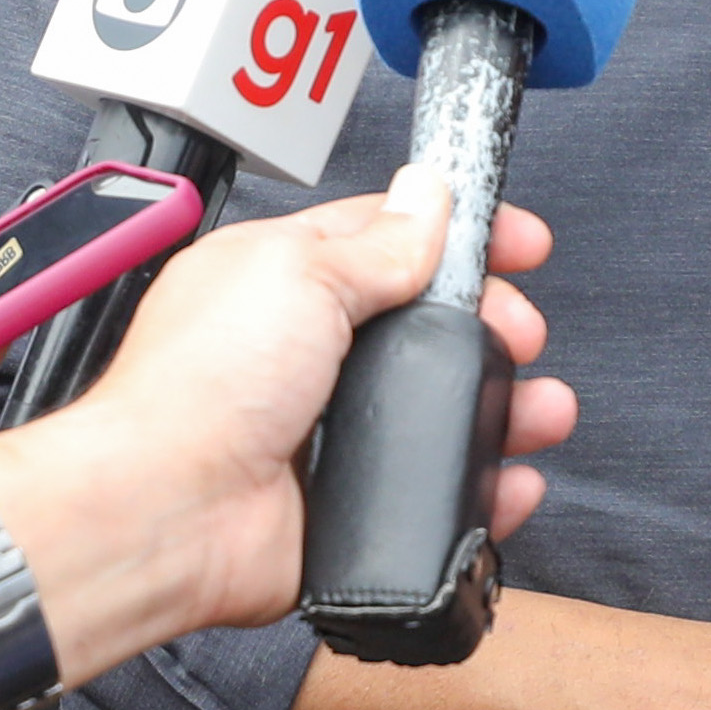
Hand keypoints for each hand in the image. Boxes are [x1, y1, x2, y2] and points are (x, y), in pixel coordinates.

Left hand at [0, 176, 574, 671]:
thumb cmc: (199, 386)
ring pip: (439, 412)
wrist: (168, 512)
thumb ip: (376, 242)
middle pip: (426, 328)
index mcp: (282, 280)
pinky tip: (512, 480)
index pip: (388, 239)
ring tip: (542, 410)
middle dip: (490, 325)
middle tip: (521, 330)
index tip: (520, 242)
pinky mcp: (345, 506)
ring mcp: (327, 434)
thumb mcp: (298, 273)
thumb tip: (428, 198)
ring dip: (504, 407)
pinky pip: (431, 494)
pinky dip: (481, 490)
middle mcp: (306, 355)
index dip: (460, 235)